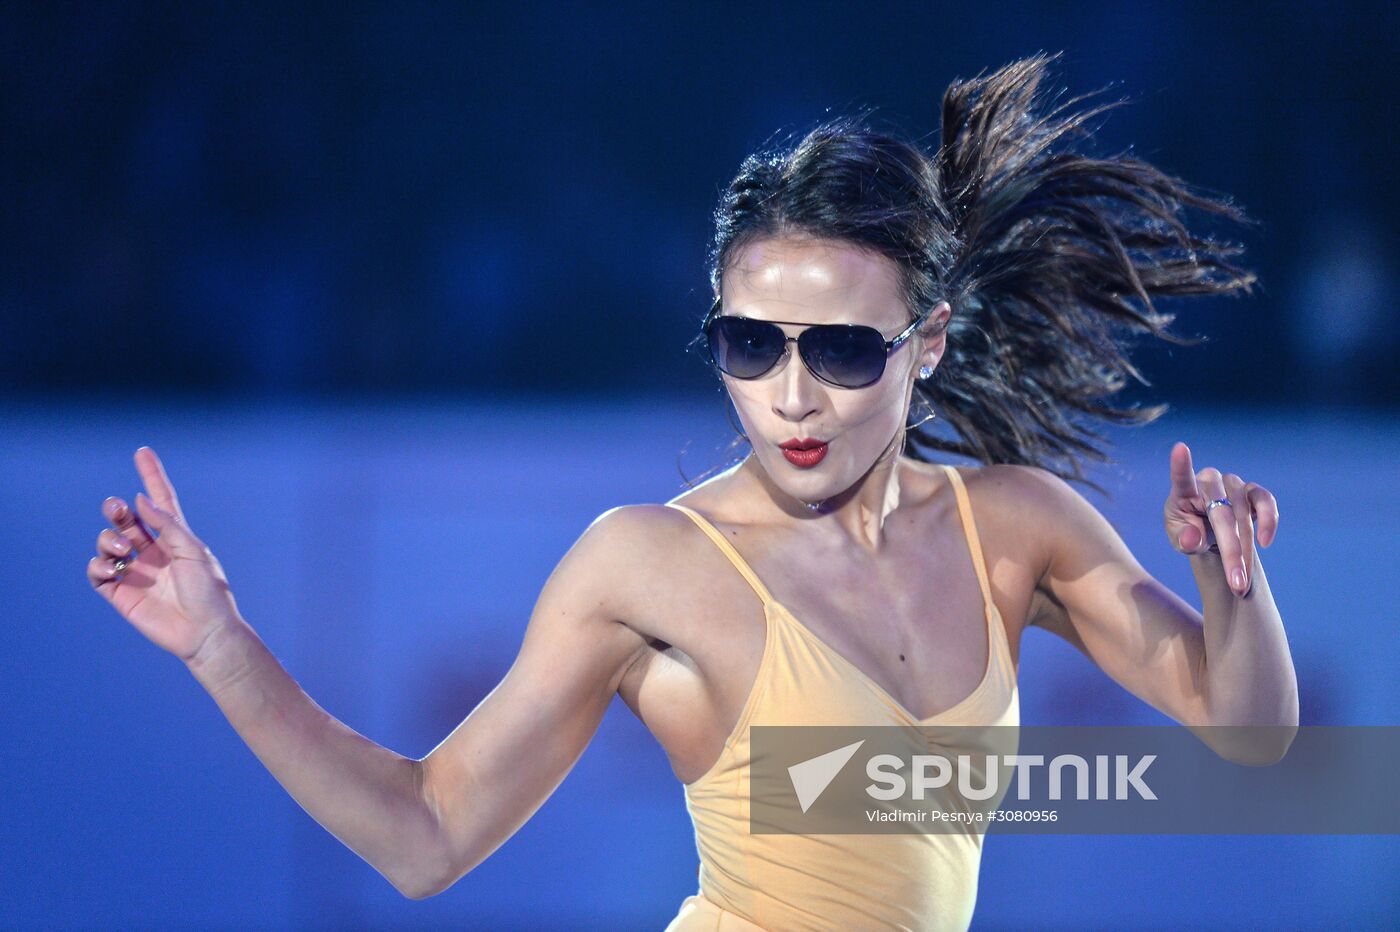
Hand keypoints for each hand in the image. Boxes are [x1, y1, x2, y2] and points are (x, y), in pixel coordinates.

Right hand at [87, 447, 242, 661]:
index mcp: (175, 537)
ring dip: (108, 539)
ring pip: (107, 542)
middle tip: (118, 510)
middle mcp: (152, 550)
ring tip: (122, 550)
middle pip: (125, 519)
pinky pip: (97, 571)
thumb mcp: (193, 551)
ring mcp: (135, 570)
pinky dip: (99, 565)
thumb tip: (141, 500)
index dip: (151, 476)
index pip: (159, 501)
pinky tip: (113, 569)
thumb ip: (167, 525)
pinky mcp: (120, 592)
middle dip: (116, 509)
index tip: (142, 452)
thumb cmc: (208, 591)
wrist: (204, 632)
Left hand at [1165, 441, 1278, 597]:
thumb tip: (1194, 538)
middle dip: (1231, 552)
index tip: (1180, 448)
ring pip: (1244, 514)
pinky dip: (1269, 520)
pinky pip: (1265, 501)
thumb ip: (1184, 541)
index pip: (1181, 477)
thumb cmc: (1190, 534)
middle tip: (1236, 583)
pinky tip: (1266, 542)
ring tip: (1242, 581)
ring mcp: (1231, 485)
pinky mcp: (1252, 492)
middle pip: (1222, 514)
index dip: (1181, 464)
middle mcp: (1208, 483)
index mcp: (1183, 493)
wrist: (1212, 535)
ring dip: (1247, 549)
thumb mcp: (1182, 542)